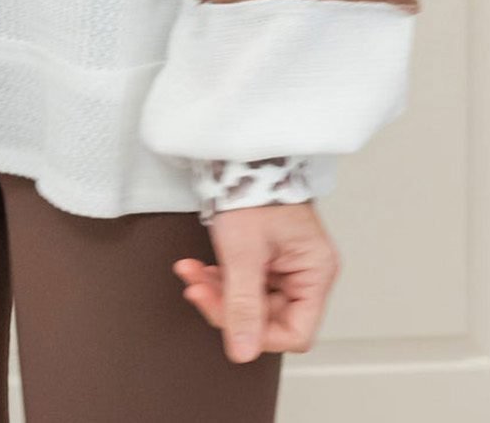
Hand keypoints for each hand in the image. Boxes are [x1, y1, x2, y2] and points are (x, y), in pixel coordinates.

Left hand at [173, 202, 339, 363]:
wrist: (239, 154)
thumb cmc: (252, 189)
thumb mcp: (244, 252)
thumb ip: (244, 305)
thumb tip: (243, 351)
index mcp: (315, 272)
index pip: (296, 332)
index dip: (260, 335)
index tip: (227, 321)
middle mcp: (305, 272)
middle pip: (268, 318)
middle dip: (227, 306)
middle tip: (196, 288)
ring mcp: (284, 265)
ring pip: (249, 302)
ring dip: (217, 291)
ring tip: (191, 273)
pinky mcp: (264, 258)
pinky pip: (242, 283)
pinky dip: (218, 279)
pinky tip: (197, 268)